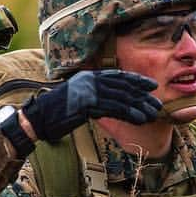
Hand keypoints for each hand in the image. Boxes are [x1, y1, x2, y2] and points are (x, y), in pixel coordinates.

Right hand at [22, 70, 161, 142]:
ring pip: (121, 98)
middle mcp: (90, 80)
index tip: (151, 86)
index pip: (117, 76)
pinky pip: (113, 109)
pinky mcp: (87, 105)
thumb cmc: (57, 112)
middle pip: (122, 86)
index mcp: (89, 76)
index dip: (136, 81)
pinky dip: (128, 114)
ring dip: (139, 107)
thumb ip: (94, 97)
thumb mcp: (78, 99)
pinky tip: (139, 120)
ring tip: (152, 114)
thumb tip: (111, 103)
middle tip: (157, 104)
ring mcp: (88, 92)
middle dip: (142, 95)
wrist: (38, 119)